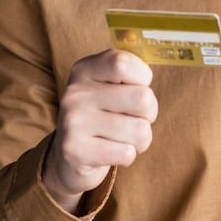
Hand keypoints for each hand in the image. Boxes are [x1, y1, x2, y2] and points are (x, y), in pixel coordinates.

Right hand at [42, 49, 158, 211]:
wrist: (70, 157)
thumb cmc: (103, 115)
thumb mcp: (109, 86)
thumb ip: (128, 74)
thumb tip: (148, 86)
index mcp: (84, 70)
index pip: (123, 63)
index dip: (142, 78)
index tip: (136, 87)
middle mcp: (75, 93)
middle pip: (142, 98)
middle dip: (149, 113)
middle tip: (134, 118)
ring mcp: (73, 123)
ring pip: (140, 130)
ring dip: (141, 139)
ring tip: (124, 138)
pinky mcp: (75, 151)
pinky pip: (127, 153)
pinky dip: (128, 155)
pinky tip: (112, 152)